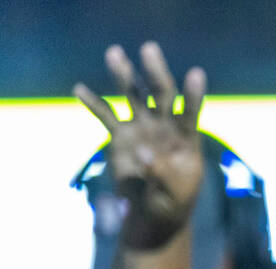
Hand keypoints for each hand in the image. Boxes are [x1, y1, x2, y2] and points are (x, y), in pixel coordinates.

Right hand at [74, 42, 205, 249]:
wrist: (154, 212)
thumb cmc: (173, 201)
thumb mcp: (174, 193)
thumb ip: (164, 173)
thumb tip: (145, 152)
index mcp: (186, 138)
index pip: (191, 112)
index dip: (193, 95)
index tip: (196, 74)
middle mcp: (164, 126)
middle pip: (161, 93)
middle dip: (156, 72)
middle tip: (149, 49)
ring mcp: (142, 127)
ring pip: (133, 96)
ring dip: (124, 75)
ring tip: (115, 53)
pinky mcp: (120, 136)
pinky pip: (106, 116)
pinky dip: (93, 103)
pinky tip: (79, 89)